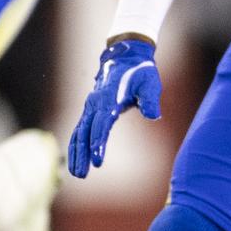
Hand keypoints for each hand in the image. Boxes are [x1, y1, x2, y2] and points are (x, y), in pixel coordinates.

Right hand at [68, 36, 161, 176]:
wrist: (126, 57)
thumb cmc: (140, 72)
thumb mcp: (150, 83)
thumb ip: (150, 100)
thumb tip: (154, 115)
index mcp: (109, 98)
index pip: (101, 125)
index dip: (98, 143)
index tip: (97, 161)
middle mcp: (95, 103)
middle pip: (85, 132)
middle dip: (82, 153)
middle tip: (82, 174)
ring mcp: (90, 106)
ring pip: (78, 132)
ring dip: (76, 153)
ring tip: (77, 174)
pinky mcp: (90, 110)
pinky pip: (79, 130)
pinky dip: (76, 145)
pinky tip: (76, 161)